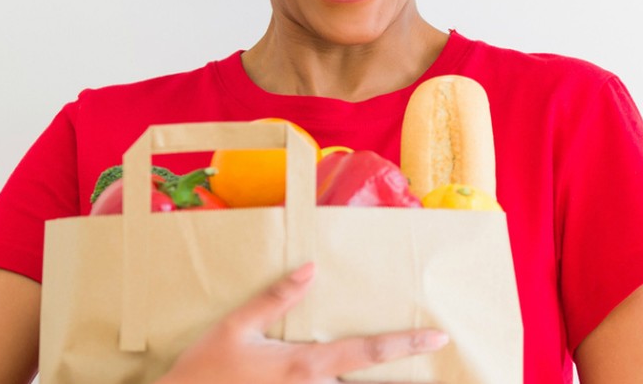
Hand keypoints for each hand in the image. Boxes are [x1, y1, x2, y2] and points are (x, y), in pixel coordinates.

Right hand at [157, 262, 448, 383]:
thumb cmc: (204, 369)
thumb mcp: (236, 326)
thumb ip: (276, 298)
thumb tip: (311, 268)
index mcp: (305, 365)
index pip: (367, 351)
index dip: (406, 344)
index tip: (438, 337)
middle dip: (402, 378)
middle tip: (434, 360)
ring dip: (369, 383)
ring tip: (409, 376)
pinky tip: (345, 381)